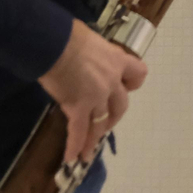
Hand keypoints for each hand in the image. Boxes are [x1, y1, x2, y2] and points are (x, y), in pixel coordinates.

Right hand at [39, 18, 147, 164]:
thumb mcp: (91, 40)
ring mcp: (96, 96)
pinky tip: (71, 158)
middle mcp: (112, 81)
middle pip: (120, 105)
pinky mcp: (78, 108)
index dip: (131, 84)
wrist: (54, 43)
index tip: (124, 87)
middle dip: (112, 117)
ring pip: (100, 122)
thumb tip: (85, 54)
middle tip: (104, 124)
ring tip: (88, 151)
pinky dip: (75, 145)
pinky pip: (78, 130)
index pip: (138, 75)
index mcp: (118, 60)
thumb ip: (94, 53)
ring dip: (94, 137)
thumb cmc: (68, 35)